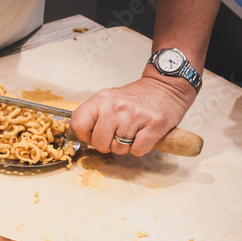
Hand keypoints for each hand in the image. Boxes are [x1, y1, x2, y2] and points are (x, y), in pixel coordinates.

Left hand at [70, 69, 195, 155]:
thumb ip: (94, 117)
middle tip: (119, 133)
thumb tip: (82, 137)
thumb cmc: (136, 98)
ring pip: (118, 149)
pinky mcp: (153, 125)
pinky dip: (140, 147)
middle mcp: (116, 107)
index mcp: (102, 99)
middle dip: (108, 144)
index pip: (78, 124)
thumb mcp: (108, 100)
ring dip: (126, 146)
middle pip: (99, 143)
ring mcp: (135, 116)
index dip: (85, 136)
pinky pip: (137, 150)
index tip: (94, 135)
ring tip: (134, 130)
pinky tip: (143, 134)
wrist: (167, 86)